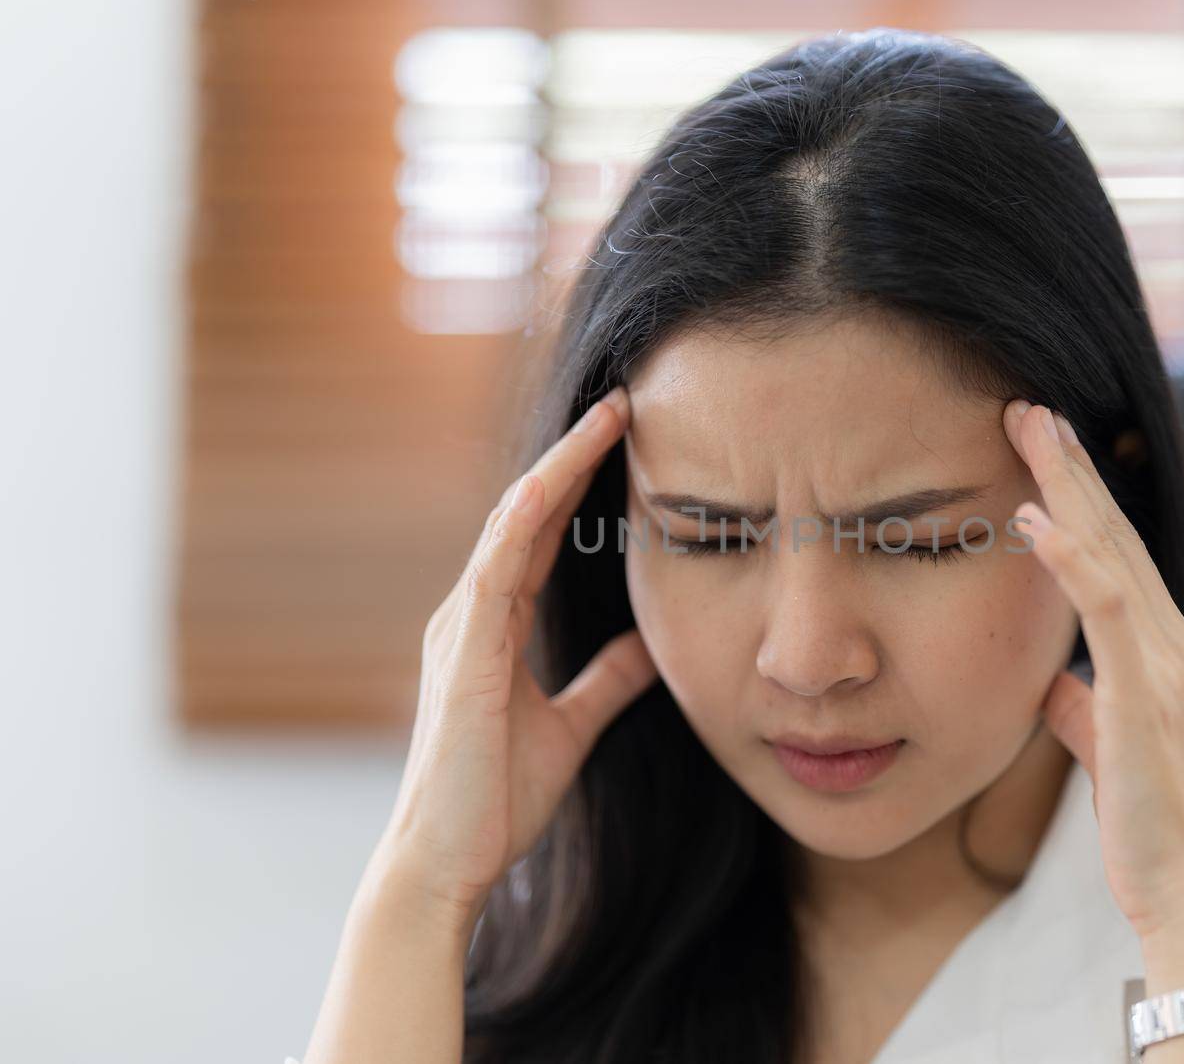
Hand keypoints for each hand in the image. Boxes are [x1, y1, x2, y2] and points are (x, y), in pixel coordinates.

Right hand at [369, 385, 658, 938]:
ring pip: (511, 529)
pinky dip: (515, 529)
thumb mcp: (572, 726)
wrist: (448, 863)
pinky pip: (490, 578)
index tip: (627, 438)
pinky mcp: (462, 659)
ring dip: (557, 471)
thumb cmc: (496, 799)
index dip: (582, 485)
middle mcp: (473, 614)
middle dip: (575, 458)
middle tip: (624, 403)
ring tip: (604, 421)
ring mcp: (461, 630)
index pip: (545, 535)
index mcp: (495, 626)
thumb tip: (651, 646)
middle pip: (529, 515)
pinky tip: (543, 489)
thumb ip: (606, 681)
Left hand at [1001, 399, 1183, 979]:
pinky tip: (1033, 518)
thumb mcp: (1107, 750)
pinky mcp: (1148, 695)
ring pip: (1113, 554)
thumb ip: (1081, 707)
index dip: (1078, 500)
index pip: (1115, 558)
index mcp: (1163, 656)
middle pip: (1116, 537)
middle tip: (1031, 406)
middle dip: (1072, 468)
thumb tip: (1049, 680)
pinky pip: (1107, 610)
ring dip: (1069, 486)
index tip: (1041, 448)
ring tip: (1030, 427)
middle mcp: (1174, 646)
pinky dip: (1071, 559)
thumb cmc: (1152, 828)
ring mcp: (1168, 666)